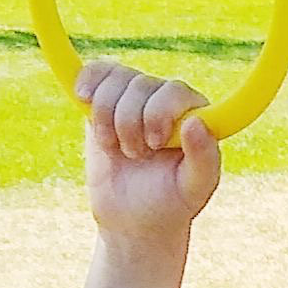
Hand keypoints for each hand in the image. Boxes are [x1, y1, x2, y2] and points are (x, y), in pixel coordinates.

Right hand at [78, 61, 219, 248]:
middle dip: (129, 124)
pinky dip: (86, 82)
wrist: (135, 215)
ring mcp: (137, 97)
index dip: (156, 113)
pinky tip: (83, 98)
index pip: (175, 91)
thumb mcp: (195, 186)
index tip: (154, 144)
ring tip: (117, 146)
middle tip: (136, 155)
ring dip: (106, 116)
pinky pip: (96, 72)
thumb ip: (204, 157)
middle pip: (140, 84)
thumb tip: (196, 122)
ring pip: (114, 78)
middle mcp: (169, 99)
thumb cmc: (172, 200)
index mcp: (198, 115)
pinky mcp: (106, 101)